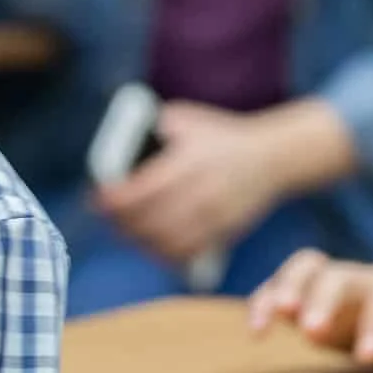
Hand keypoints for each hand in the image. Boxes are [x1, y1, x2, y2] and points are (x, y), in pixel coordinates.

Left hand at [96, 101, 283, 265]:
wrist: (273, 156)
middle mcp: (203, 190)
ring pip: (167, 241)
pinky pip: (189, 252)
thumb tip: (122, 137)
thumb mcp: (189, 118)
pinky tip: (156, 245)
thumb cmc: (224, 136)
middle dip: (121, 223)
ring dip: (141, 241)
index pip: (142, 190)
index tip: (98, 200)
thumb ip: (156, 125)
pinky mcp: (225, 231)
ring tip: (128, 232)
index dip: (114, 201)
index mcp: (190, 161)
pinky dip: (167, 253)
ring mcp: (216, 214)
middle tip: (108, 218)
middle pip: (149, 220)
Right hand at [249, 246, 372, 372]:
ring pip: (307, 270)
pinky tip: (256, 330)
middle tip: (311, 331)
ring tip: (268, 321)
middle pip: (341, 276)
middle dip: (324, 301)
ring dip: (284, 289)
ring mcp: (344, 284)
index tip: (368, 356)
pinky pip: (286, 284)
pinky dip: (266, 298)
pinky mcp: (320, 297)